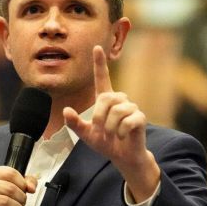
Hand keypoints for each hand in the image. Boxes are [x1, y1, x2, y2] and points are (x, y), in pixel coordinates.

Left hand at [63, 46, 159, 200]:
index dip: (99, 63)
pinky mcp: (140, 118)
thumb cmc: (106, 143)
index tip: (96, 48)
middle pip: (106, 98)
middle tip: (101, 131)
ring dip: (109, 128)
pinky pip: (126, 121)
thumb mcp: (86, 134)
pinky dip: (120, 132)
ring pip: (116, 111)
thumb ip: (75, 123)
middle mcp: (120, 100)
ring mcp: (132, 108)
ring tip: (112, 135)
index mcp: (106, 101)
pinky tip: (122, 136)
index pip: (102, 78)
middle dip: (99, 117)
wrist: (124, 157)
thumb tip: (66, 110)